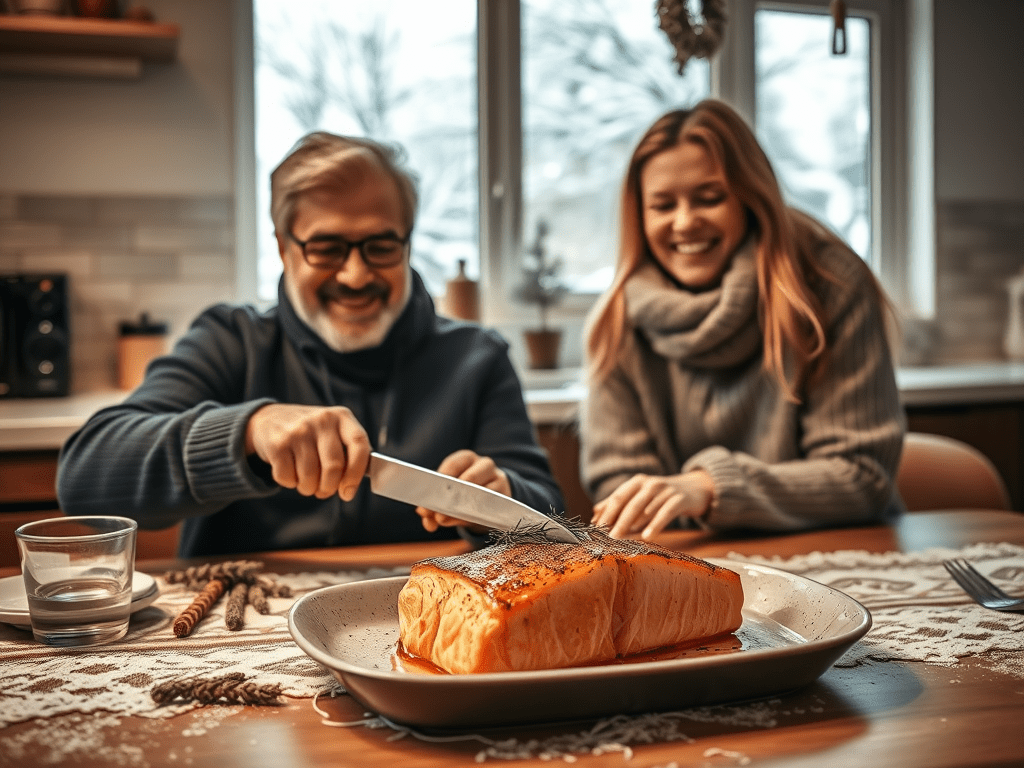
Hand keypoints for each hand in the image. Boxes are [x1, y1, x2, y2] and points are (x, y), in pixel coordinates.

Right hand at [245, 403, 370, 500]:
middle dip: (329, 488)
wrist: (271, 419)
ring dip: (308, 488)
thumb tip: (356, 484)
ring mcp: (298, 430)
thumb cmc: (312, 434)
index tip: (348, 492)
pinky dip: (290, 483)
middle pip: (333, 466)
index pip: (359, 445)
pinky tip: (291, 472)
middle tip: (324, 491)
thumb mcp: (335, 432)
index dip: (356, 473)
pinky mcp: (277, 443)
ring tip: (307, 482)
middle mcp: (321, 420)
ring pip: (309, 476)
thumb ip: (351, 453)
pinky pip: (287, 477)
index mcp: (342, 417)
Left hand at [416, 449, 509, 533]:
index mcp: (466, 459)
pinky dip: (476, 515)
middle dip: (452, 497)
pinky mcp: (505, 496)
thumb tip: (423, 514)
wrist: (493, 499)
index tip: (428, 498)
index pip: (452, 465)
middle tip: (437, 513)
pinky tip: (464, 522)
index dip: (439, 482)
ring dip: (463, 509)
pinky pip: (490, 506)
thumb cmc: (465, 493)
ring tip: (446, 520)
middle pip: (469, 478)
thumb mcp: (449, 494)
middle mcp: (484, 464)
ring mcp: (498, 479)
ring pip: (481, 494)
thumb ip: (433, 504)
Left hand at [592, 470, 713, 539]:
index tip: (596, 528)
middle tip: (607, 537)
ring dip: (631, 524)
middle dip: (616, 521)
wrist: (695, 490)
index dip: (606, 512)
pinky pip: (665, 513)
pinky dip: (655, 525)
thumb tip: (595, 512)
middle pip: (629, 503)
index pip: (617, 497)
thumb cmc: (662, 496)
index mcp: (637, 482)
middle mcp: (650, 484)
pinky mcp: (679, 500)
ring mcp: (665, 490)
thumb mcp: (640, 496)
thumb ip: (619, 502)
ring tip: (619, 538)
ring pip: (645, 509)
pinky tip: (647, 536)